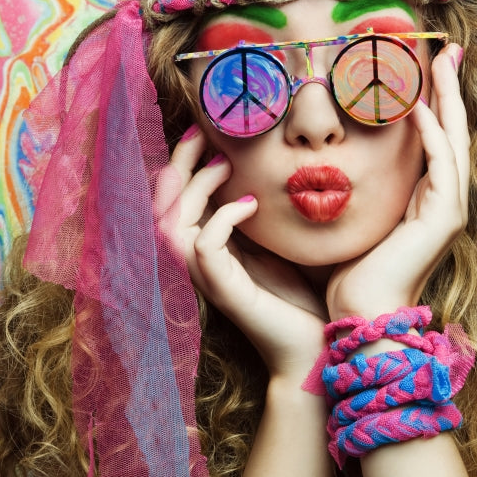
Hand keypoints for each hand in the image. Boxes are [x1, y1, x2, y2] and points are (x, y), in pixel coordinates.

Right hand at [159, 129, 326, 383]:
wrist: (317, 347)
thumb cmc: (298, 296)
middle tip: (203, 130)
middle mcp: (195, 263)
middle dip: (177, 163)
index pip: (171, 200)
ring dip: (195, 187)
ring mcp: (205, 278)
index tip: (202, 129)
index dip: (179, 164)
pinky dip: (222, 218)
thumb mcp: (274, 241)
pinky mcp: (223, 291)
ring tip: (226, 163)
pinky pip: (203, 245)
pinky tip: (250, 204)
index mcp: (203, 249)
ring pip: (171, 223)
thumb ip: (256, 211)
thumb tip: (265, 163)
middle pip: (160, 206)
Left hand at [325, 44, 470, 320]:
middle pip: (453, 130)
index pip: (435, 138)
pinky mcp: (443, 219)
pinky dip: (431, 134)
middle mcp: (444, 201)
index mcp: (425, 199)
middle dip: (451, 89)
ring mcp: (448, 210)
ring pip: (453, 139)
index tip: (426, 66)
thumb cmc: (349, 273)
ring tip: (440, 61)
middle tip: (449, 49)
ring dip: (447, 98)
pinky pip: (440, 164)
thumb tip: (331, 156)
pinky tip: (419, 106)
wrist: (361, 313)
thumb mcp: (354, 216)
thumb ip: (356, 185)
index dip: (434, 101)